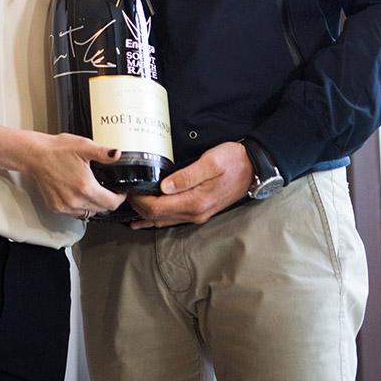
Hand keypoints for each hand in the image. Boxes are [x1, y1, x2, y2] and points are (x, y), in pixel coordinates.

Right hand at [22, 131, 125, 217]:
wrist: (36, 155)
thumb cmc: (58, 149)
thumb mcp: (84, 146)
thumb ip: (103, 153)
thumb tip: (117, 154)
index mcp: (85, 187)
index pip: (111, 204)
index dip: (120, 198)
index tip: (120, 192)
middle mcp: (75, 200)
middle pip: (102, 210)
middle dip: (108, 200)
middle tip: (107, 188)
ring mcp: (64, 206)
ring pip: (88, 213)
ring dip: (94, 205)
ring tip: (92, 190)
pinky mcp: (55, 207)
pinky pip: (74, 213)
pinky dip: (80, 206)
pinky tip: (78, 193)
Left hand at [129, 141, 253, 228]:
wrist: (255, 168)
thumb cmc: (234, 160)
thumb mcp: (211, 162)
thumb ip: (187, 176)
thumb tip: (163, 187)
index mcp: (195, 201)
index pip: (158, 208)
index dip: (140, 201)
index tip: (130, 188)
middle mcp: (195, 213)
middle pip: (157, 216)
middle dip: (138, 207)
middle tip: (125, 193)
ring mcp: (198, 214)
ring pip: (164, 220)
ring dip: (145, 214)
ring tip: (129, 205)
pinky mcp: (200, 211)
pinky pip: (173, 218)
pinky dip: (157, 218)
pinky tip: (145, 219)